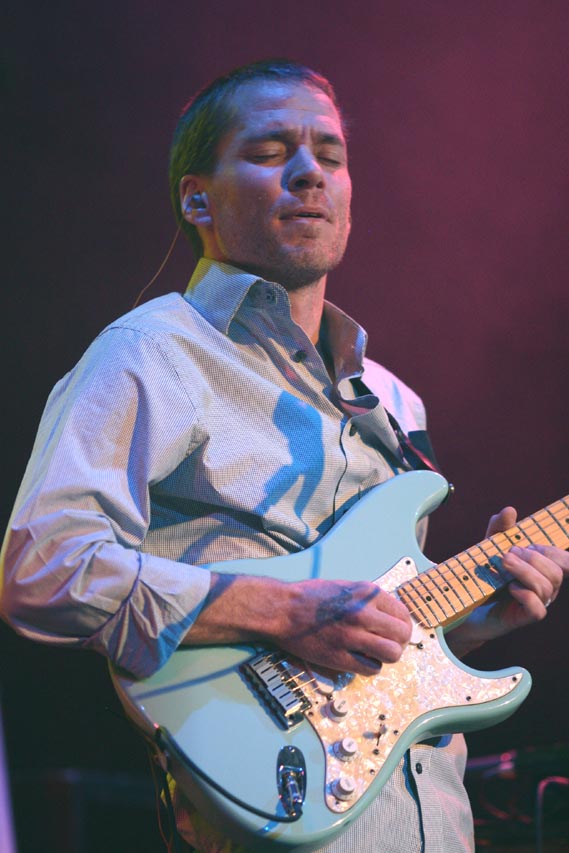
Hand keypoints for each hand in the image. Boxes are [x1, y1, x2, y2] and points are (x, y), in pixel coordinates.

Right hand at [274, 578, 412, 675]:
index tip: (397, 630)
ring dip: (388, 656)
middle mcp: (363, 614)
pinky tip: (362, 659)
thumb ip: (370, 600)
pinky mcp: (340, 657)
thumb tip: (391, 615)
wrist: (283, 610)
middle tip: (391, 643)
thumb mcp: (346, 587)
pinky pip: (371, 668)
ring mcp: (352, 636)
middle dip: (400, 641)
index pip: (403, 614)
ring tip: (378, 653)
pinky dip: (371, 666)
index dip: (403, 624)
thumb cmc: (311, 597)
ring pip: (391, 654)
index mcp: (366, 594)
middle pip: (402, 635)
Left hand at [448, 506, 568, 654]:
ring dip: (525, 572)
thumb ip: (500, 528)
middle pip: (557, 573)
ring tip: (504, 564)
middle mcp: (545, 587)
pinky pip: (538, 609)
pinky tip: (509, 587)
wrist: (465, 603)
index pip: (565, 562)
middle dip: (534, 559)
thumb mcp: (490, 546)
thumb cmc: (484, 573)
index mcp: (542, 570)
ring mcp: (537, 603)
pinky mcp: (524, 618)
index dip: (554, 551)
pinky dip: (525, 594)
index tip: (529, 545)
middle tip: (508, 554)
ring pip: (546, 588)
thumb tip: (510, 510)